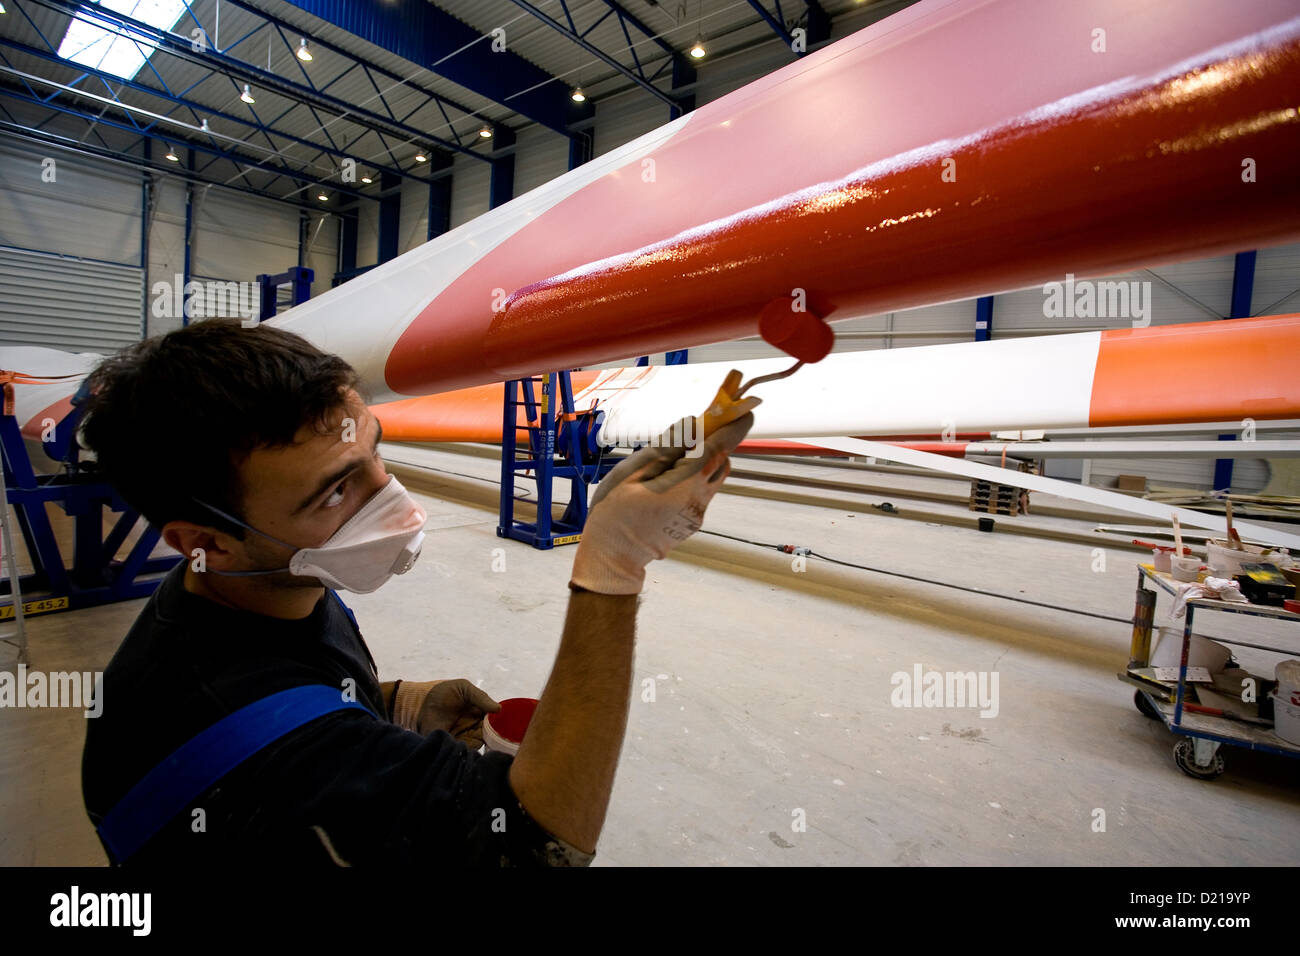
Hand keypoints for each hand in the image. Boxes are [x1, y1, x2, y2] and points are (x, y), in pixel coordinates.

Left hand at [391, 679, 500, 748]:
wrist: (420, 704)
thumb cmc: (443, 693)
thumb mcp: (464, 689)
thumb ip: (481, 698)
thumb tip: (499, 709)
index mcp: (480, 712)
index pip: (495, 721)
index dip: (501, 724)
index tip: (504, 726)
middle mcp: (475, 726)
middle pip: (491, 734)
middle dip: (495, 736)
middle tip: (495, 735)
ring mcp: (465, 736)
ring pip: (481, 743)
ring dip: (484, 742)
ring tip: (484, 739)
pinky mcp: (454, 745)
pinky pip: (466, 751)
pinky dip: (470, 750)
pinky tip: (472, 745)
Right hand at [570, 373, 758, 593]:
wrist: (613, 558)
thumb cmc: (615, 514)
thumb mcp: (631, 474)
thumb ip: (664, 448)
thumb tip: (690, 424)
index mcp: (684, 484)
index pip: (719, 448)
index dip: (734, 427)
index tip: (746, 409)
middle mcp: (699, 499)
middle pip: (721, 461)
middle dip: (714, 442)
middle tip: (695, 429)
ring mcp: (697, 513)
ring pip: (711, 478)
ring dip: (701, 462)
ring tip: (668, 462)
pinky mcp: (692, 522)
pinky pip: (700, 492)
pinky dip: (690, 480)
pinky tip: (661, 486)